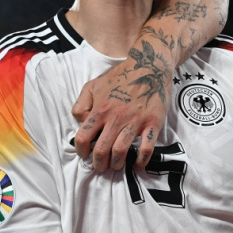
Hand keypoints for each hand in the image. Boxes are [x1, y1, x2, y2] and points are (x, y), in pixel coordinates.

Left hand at [72, 50, 171, 172]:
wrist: (149, 66)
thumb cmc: (120, 77)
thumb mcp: (93, 85)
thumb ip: (81, 104)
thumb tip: (80, 123)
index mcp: (100, 109)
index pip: (83, 137)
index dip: (81, 150)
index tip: (84, 155)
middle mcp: (116, 117)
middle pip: (101, 149)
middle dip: (98, 163)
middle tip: (100, 166)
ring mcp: (135, 121)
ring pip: (120, 152)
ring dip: (116, 164)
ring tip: (116, 165)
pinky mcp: (152, 124)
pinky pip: (147, 148)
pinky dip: (141, 160)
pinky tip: (137, 164)